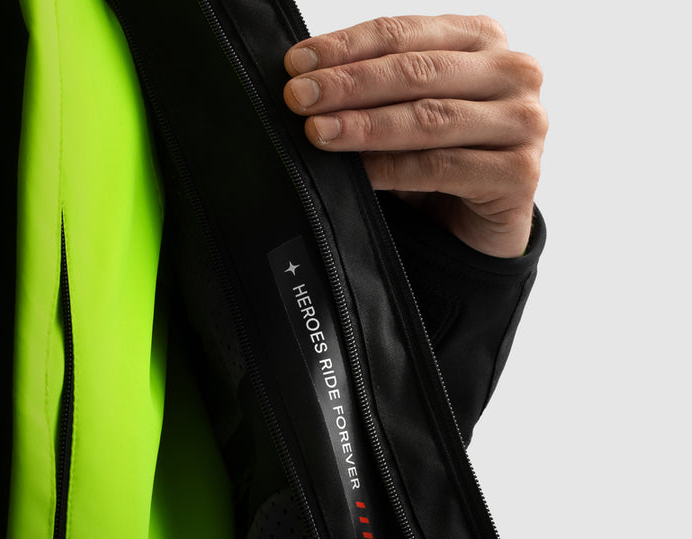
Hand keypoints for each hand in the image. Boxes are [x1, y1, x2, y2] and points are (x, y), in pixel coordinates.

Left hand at [283, 15, 547, 257]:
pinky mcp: (520, 172)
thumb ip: (380, 92)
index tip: (296, 63)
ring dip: (365, 126)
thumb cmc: (443, 159)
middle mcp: (513, 71)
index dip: (347, 46)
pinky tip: (358, 174)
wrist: (482, 223)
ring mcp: (524, 121)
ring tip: (318, 133)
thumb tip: (309, 83)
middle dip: (349, 84)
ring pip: (430, 117)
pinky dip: (393, 170)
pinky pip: (441, 167)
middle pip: (417, 71)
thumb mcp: (411, 114)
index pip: (404, 33)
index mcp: (482, 40)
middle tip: (299, 98)